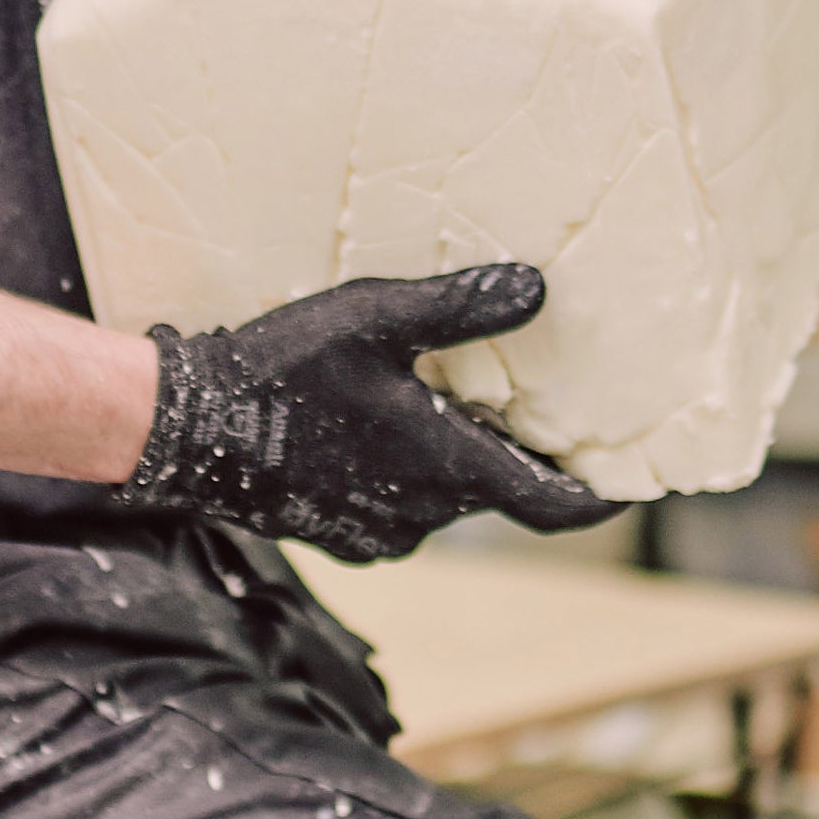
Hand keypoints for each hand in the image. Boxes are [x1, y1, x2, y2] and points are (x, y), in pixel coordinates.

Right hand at [120, 267, 625, 562]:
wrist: (186, 429)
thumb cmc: (281, 373)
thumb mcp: (375, 319)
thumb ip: (459, 308)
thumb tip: (536, 288)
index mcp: (445, 468)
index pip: (553, 505)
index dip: (599, 497)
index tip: (632, 483)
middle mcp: (422, 514)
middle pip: (498, 491)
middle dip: (521, 454)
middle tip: (536, 405)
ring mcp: (378, 530)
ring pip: (445, 497)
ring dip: (459, 459)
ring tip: (455, 401)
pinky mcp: (338, 530)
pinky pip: (400, 504)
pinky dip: (412, 470)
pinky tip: (385, 422)